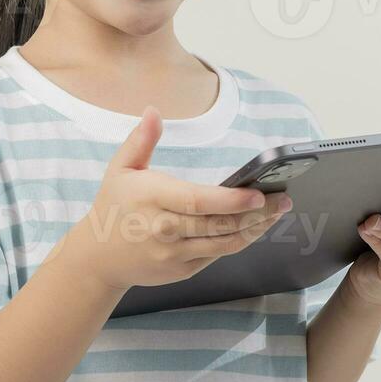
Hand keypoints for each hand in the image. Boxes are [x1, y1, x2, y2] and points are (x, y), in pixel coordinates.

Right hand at [56, 106, 292, 290]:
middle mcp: (164, 230)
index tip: (259, 193)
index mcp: (152, 199)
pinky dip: (238, 241)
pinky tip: (253, 227)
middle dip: (257, 214)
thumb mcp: (121, 168)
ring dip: (255, 229)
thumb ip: (141, 140)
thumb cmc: (113, 206)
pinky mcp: (181, 270)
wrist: (98, 257)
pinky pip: (216, 256)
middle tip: (282, 200)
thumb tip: (154, 111)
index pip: (199, 202)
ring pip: (224, 244)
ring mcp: (173, 254)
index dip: (232, 200)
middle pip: (219, 224)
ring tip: (275, 213)